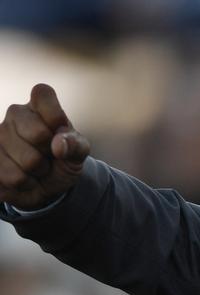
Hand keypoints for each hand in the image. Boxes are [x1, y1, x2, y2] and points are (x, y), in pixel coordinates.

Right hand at [0, 83, 90, 209]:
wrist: (46, 186)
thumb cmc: (63, 161)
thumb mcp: (78, 153)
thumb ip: (76, 145)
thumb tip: (59, 144)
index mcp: (39, 107)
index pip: (42, 93)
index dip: (54, 115)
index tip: (60, 129)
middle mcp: (15, 115)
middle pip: (37, 134)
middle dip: (50, 153)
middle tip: (49, 156)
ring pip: (27, 160)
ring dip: (39, 172)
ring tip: (38, 168)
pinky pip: (13, 176)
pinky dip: (26, 184)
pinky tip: (25, 178)